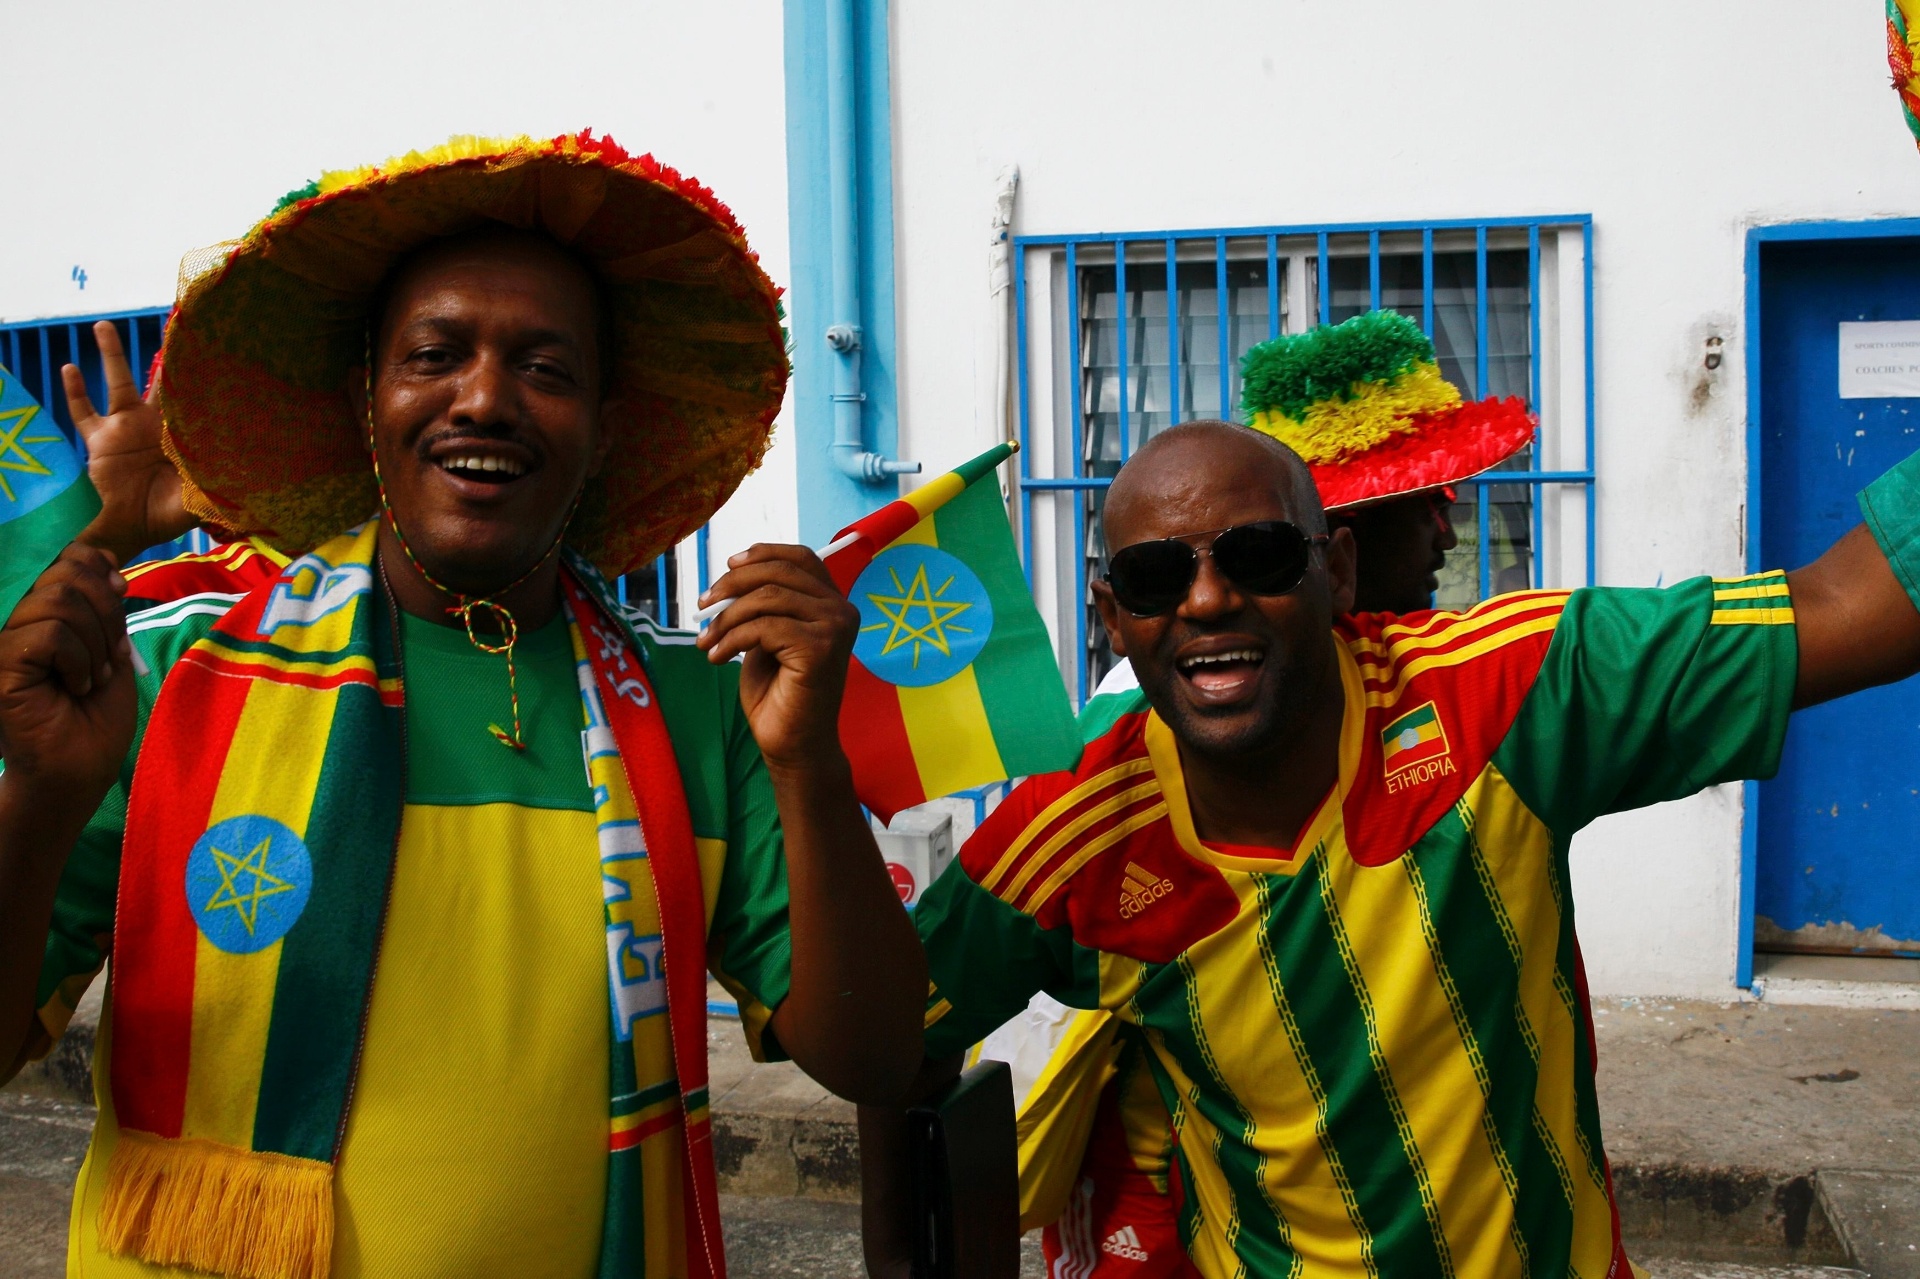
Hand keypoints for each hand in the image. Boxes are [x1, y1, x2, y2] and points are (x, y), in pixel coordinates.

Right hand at [0, 544, 135, 798]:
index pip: (66, 557)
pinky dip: (78, 660)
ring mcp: (3, 641)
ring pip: (58, 601)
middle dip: (106, 612)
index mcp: (42, 611)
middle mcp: (16, 620)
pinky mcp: (0, 664)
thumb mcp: (111, 648)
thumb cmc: (96, 715)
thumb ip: (104, 605)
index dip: (99, 568)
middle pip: (65, 574)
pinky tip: (76, 687)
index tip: (121, 595)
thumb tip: (106, 565)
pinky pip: (50, 635)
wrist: (81, 768)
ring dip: (95, 642)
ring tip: (93, 678)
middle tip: (110, 656)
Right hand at [66, 321, 196, 566]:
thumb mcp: (199, 500)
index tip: (216, 354)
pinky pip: (82, 411)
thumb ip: (220, 491)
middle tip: (174, 324)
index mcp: (181, 437)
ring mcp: (125, 428)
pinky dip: (74, 391)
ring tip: (103, 325)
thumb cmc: (169, 514)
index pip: (194, 403)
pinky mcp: (99, 439)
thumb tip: (254, 493)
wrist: (131, 528)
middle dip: (166, 356)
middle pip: (160, 382)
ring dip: (110, 353)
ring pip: (116, 382)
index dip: (203, 383)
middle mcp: (154, 425)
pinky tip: (69, 368)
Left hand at [695, 544, 858, 772]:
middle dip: (732, 585)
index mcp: (832, 604)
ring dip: (726, 618)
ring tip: (707, 642)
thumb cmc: (779, 694)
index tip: (728, 565)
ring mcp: (835, 628)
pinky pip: (763, 627)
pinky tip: (718, 657)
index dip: (763, 554)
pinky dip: (732, 640)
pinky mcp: (820, 648)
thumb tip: (730, 575)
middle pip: (779, 573)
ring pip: (767, 598)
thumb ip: (762, 604)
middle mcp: (841, 611)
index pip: (800, 558)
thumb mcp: (766, 637)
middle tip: (702, 606)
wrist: (792, 745)